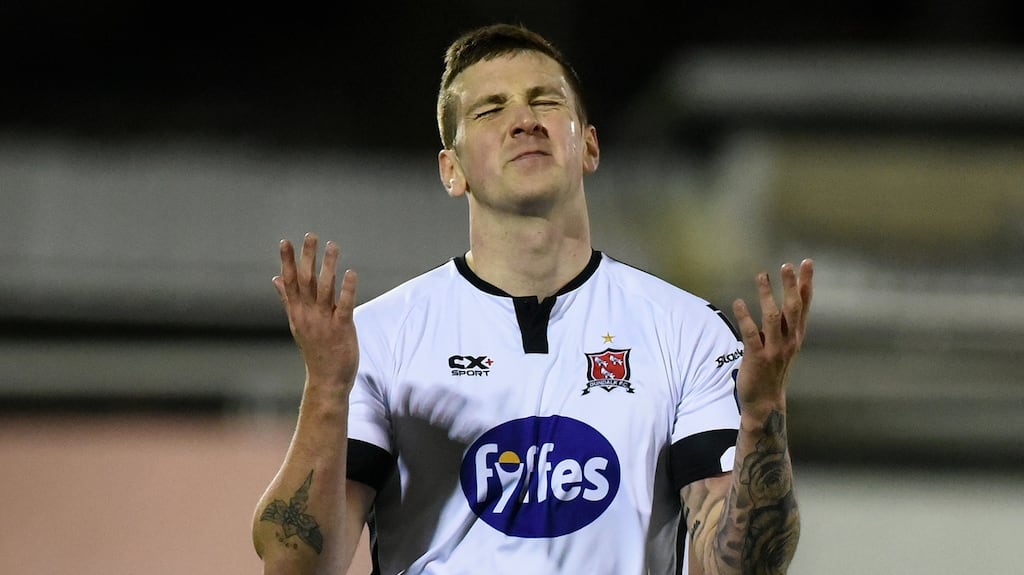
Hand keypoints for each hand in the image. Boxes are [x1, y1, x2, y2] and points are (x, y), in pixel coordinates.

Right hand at [273, 233, 358, 392]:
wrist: (326, 381)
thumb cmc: (315, 351)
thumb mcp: (298, 324)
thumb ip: (288, 300)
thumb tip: (276, 279)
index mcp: (297, 312)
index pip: (290, 282)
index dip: (287, 261)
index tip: (285, 241)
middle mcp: (307, 314)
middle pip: (306, 281)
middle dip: (308, 256)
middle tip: (311, 235)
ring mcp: (324, 321)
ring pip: (325, 288)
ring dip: (328, 266)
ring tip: (332, 245)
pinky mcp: (342, 328)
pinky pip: (344, 305)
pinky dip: (348, 288)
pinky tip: (351, 272)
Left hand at [732, 259, 813, 412]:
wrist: (765, 402)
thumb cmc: (773, 370)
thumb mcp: (785, 346)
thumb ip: (785, 325)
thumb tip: (785, 300)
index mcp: (796, 336)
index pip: (804, 305)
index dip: (805, 284)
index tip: (807, 263)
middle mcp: (789, 341)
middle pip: (793, 309)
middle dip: (791, 286)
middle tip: (787, 265)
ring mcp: (774, 350)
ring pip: (772, 318)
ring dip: (767, 295)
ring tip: (761, 275)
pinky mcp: (757, 358)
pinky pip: (751, 334)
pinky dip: (745, 317)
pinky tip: (738, 302)